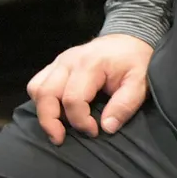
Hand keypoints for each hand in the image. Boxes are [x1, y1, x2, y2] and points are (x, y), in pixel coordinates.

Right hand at [26, 33, 152, 142]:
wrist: (129, 38)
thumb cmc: (135, 61)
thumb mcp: (139, 82)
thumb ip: (125, 104)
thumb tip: (107, 128)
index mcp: (90, 64)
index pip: (72, 99)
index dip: (80, 121)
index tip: (95, 131)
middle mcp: (69, 60)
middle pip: (46, 94)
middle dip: (50, 121)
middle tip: (60, 139)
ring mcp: (59, 61)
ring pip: (37, 88)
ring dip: (43, 111)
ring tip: (58, 127)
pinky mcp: (55, 64)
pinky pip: (37, 83)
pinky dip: (42, 100)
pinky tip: (57, 111)